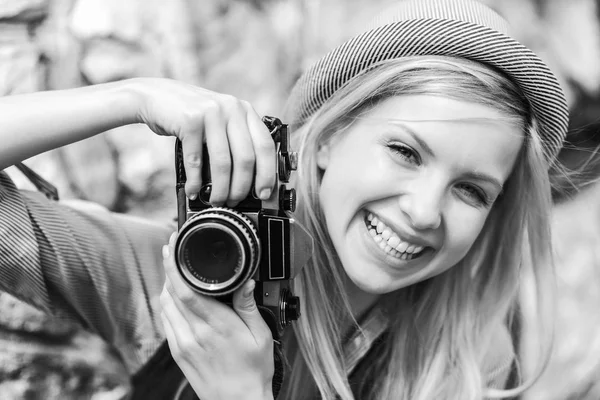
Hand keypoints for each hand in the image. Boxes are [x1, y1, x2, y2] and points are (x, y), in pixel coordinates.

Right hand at [130, 77, 275, 205]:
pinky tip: (194, 191)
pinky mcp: (190, 120)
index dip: (267, 173)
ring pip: (223, 162)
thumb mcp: (221, 120)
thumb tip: (250, 181)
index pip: (265, 146)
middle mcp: (232, 108)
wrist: (154, 95)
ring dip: (220, 189)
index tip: (264, 193)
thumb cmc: (190, 115)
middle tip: (234, 201)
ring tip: (215, 201)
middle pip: (246, 158)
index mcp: (245, 110)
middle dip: (241, 187)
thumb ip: (237, 140)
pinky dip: (196, 181)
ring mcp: (211, 112)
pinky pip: (197, 160)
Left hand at [160, 232, 274, 399]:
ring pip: (165, 307)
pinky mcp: (178, 353)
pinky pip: (166, 322)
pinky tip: (174, 298)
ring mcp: (183, 344)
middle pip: (171, 294)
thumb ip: (249, 306)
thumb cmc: (253, 371)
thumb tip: (247, 281)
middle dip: (168, 269)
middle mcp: (195, 334)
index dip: (174, 266)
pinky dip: (166, 305)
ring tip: (173, 271)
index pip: (186, 290)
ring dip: (166, 285)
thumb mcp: (261, 335)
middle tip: (170, 251)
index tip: (171, 248)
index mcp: (217, 326)